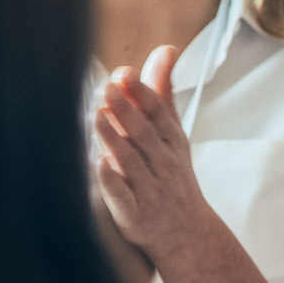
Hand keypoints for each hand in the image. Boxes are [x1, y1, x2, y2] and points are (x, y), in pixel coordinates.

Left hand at [94, 46, 215, 262]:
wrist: (187, 233)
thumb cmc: (172, 175)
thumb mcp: (173, 134)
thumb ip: (162, 93)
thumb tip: (166, 49)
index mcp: (171, 142)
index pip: (158, 113)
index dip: (141, 93)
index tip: (124, 74)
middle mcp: (163, 164)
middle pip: (143, 134)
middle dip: (126, 111)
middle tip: (107, 89)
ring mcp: (150, 190)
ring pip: (129, 161)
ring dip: (113, 139)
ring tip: (96, 118)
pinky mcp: (134, 214)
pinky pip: (122, 197)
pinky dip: (111, 183)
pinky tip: (98, 166)